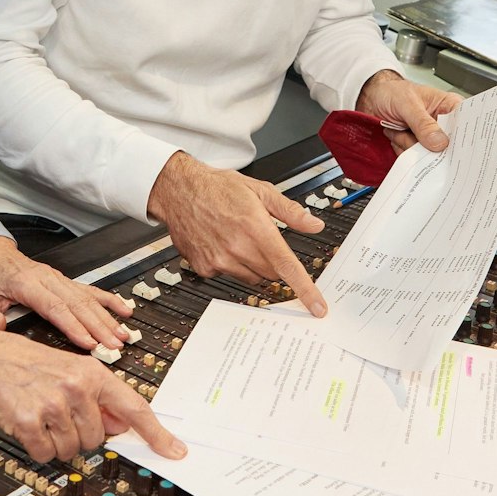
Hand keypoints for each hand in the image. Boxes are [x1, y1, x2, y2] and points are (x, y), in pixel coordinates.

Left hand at [0, 235, 131, 350]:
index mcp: (27, 284)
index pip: (55, 307)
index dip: (74, 326)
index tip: (88, 342)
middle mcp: (48, 279)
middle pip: (78, 304)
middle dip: (99, 326)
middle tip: (113, 345)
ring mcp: (59, 279)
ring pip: (88, 298)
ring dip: (107, 317)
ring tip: (122, 335)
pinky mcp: (65, 281)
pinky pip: (91, 290)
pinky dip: (109, 300)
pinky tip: (124, 310)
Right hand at [0, 324, 185, 462]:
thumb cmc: (23, 362)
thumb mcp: (67, 369)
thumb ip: (97, 397)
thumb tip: (120, 425)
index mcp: (91, 372)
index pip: (134, 407)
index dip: (156, 433)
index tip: (174, 450)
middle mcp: (76, 387)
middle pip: (98, 439)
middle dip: (79, 434)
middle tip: (58, 413)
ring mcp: (53, 405)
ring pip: (71, 450)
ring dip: (56, 442)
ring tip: (41, 415)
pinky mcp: (29, 422)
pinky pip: (45, 454)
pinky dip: (36, 447)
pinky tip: (28, 424)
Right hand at [146, 152, 328, 315]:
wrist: (178, 190)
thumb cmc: (216, 188)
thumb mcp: (260, 190)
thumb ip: (290, 211)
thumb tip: (314, 224)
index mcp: (256, 228)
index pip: (287, 266)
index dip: (306, 290)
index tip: (317, 307)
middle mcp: (238, 247)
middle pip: (272, 273)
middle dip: (273, 261)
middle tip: (262, 239)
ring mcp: (219, 260)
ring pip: (252, 277)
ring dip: (252, 264)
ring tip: (238, 238)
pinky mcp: (205, 268)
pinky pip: (229, 275)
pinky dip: (231, 264)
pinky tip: (221, 243)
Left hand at [357, 69, 462, 153]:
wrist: (371, 100)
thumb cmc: (392, 92)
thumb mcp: (408, 104)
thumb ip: (423, 123)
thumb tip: (440, 142)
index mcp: (450, 107)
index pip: (466, 125)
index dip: (460, 138)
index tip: (447, 144)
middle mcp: (444, 124)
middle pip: (448, 147)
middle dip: (426, 145)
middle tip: (410, 131)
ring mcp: (431, 138)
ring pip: (429, 156)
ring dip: (408, 145)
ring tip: (399, 128)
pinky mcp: (418, 147)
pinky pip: (415, 160)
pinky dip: (401, 149)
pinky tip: (396, 134)